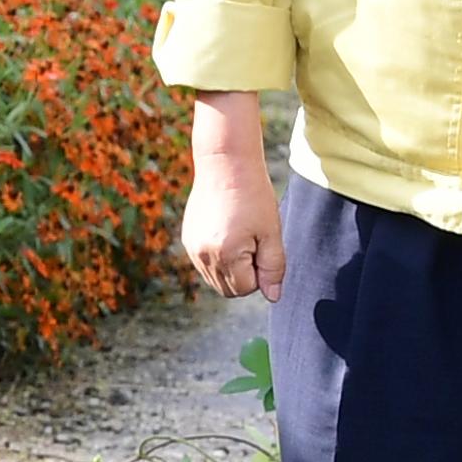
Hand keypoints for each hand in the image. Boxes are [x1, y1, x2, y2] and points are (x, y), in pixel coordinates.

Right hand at [184, 92, 284, 300]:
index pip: (246, 288)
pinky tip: (226, 232)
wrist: (225, 164)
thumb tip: (273, 297)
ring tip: (240, 235)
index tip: (262, 244)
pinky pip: (205, 265)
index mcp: (226, 254)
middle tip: (253, 241)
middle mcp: (203, 255)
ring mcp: (192, 248)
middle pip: (228, 289)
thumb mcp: (271, 232)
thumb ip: (273, 268)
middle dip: (245, 274)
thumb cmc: (254, 196)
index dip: (260, 271)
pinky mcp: (188, 240)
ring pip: (215, 279)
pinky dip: (218, 257)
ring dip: (231, 268)